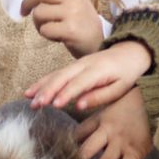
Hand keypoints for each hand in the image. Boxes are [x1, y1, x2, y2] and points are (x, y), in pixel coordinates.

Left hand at [17, 0, 104, 56]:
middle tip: (23, 12)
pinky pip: (44, 29)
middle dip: (26, 3)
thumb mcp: (71, 3)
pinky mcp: (70, 29)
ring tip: (49, 28)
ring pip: (39, 13)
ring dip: (38, 23)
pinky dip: (45, 34)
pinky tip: (56, 37)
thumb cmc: (82, 23)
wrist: (100, 43)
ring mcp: (73, 13)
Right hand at [25, 40, 152, 111]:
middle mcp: (84, 65)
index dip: (66, 94)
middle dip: (47, 90)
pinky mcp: (73, 65)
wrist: (130, 53)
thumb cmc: (126, 74)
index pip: (79, 83)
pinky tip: (32, 90)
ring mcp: (77, 63)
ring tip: (28, 98)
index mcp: (98, 71)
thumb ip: (99, 96)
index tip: (55, 105)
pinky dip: (43, 81)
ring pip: (56, 74)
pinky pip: (56, 73)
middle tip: (36, 104)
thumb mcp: (120, 88)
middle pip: (62, 77)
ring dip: (41, 86)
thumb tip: (79, 106)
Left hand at [76, 88, 151, 158]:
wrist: (154, 101)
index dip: (69, 145)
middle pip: (87, 150)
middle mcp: (108, 132)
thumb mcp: (108, 105)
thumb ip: (93, 119)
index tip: (60, 157)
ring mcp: (121, 143)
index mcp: (100, 121)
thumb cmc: (130, 103)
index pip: (79, 134)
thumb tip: (74, 131)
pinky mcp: (135, 151)